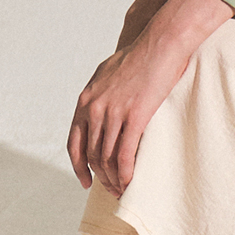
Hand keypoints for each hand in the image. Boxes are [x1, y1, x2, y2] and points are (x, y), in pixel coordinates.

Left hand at [67, 0, 233, 195]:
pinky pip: (125, 154)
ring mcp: (113, 113)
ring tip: (122, 190)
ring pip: (108, 158)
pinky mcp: (134, 116)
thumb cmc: (138, 56)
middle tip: (111, 190)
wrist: (160, 43)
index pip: (74, 143)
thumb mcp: (107, 73)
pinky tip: (131, 183)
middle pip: (92, 154)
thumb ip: (99, 93)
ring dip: (113, 179)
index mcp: (85, 99)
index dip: (78, 166)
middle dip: (100, 177)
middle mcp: (94, 108)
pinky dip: (126, 173)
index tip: (86, 181)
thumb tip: (97, 107)